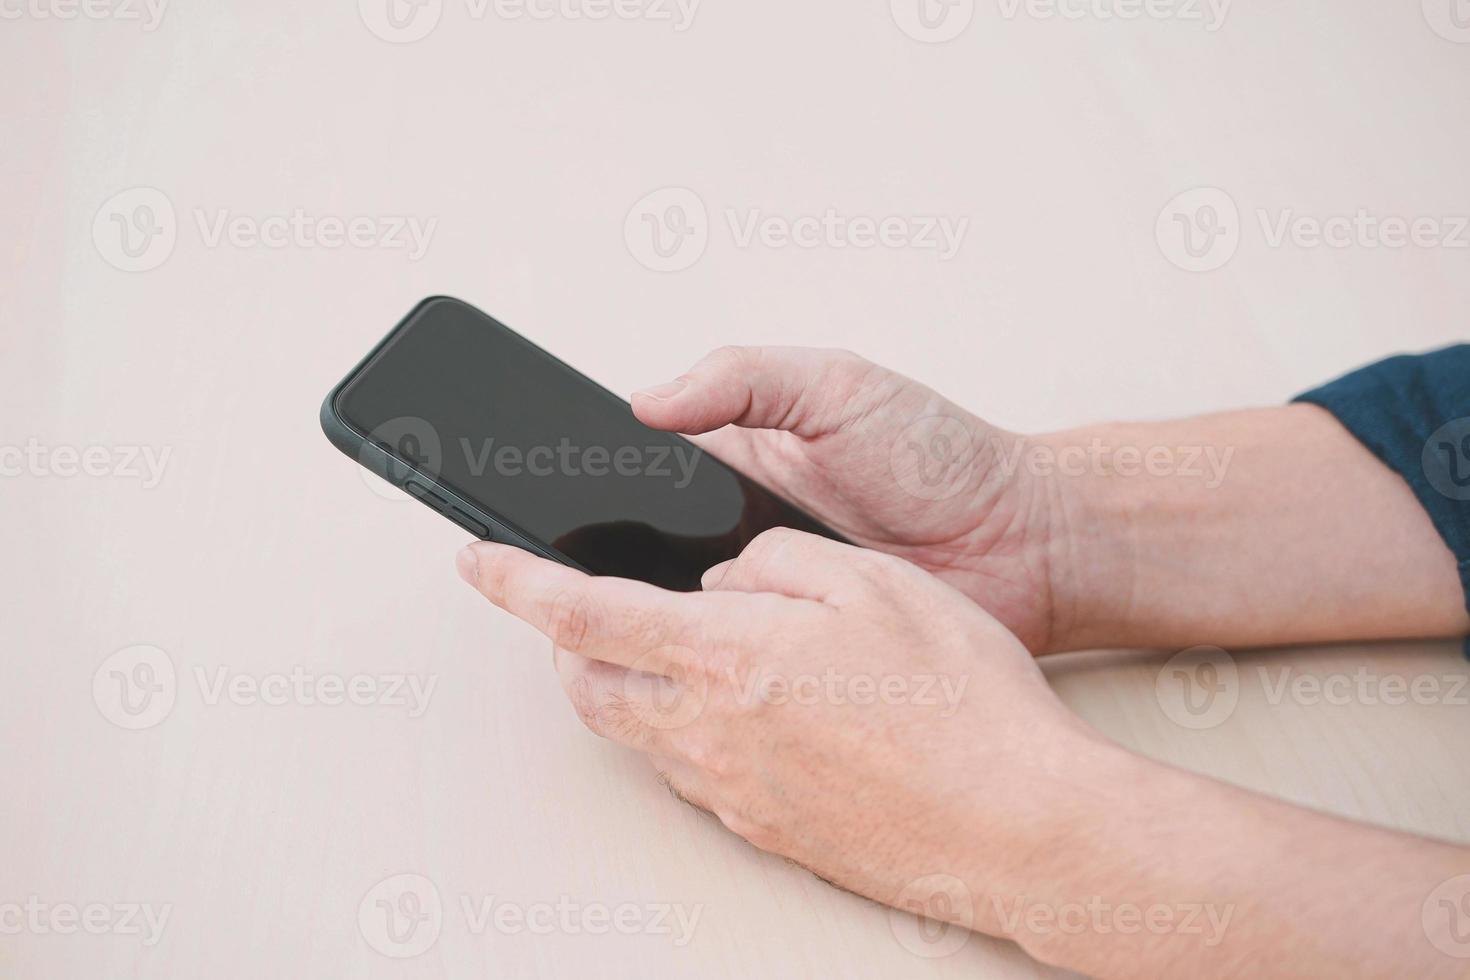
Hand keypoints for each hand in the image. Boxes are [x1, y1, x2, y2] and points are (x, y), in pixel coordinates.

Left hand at [455, 529, 1108, 935]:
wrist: (1019, 825)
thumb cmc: (961, 704)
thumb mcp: (873, 580)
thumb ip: (776, 561)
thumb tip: (730, 574)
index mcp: (726, 656)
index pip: (581, 612)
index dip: (515, 582)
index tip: (478, 562)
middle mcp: (710, 733)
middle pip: (589, 687)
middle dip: (569, 645)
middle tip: (591, 609)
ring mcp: (734, 791)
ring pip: (638, 735)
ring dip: (635, 688)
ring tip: (694, 653)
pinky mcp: (767, 829)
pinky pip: (695, 773)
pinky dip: (692, 731)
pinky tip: (755, 710)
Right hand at [632, 346, 1075, 651]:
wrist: (1023, 544)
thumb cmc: (938, 457)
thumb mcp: (835, 386)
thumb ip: (744, 378)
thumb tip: (650, 399)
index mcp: (733, 462)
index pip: (635, 476)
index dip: (596, 486)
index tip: (563, 493)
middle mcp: (734, 534)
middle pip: (639, 554)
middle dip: (618, 560)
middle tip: (611, 559)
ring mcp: (762, 599)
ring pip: (678, 614)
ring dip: (667, 611)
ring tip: (670, 599)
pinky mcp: (792, 656)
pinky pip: (734, 661)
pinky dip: (719, 658)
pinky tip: (715, 646)